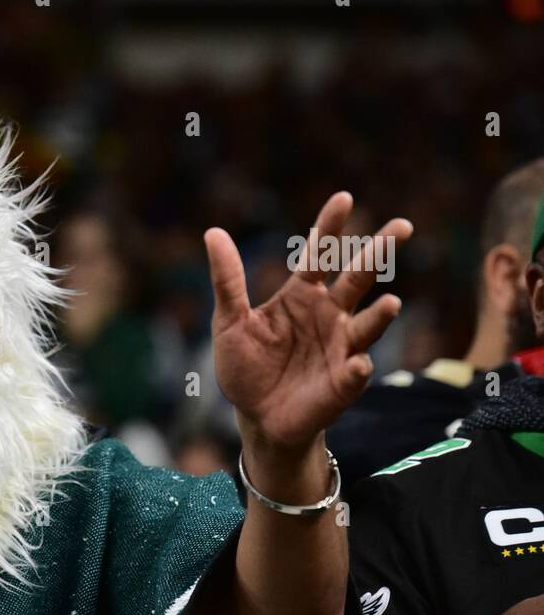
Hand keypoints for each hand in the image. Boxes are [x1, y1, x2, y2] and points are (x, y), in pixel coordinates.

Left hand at [206, 192, 409, 450]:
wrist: (256, 417)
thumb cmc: (246, 366)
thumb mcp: (229, 321)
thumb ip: (227, 280)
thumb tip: (213, 233)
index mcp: (301, 295)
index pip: (319, 254)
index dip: (330, 227)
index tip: (343, 198)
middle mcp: (329, 315)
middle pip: (358, 278)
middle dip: (379, 253)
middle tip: (401, 226)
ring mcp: (341, 347)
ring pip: (367, 324)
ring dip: (379, 315)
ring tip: (390, 303)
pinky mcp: (344, 382)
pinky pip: (355, 373)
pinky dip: (358, 369)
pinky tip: (358, 364)